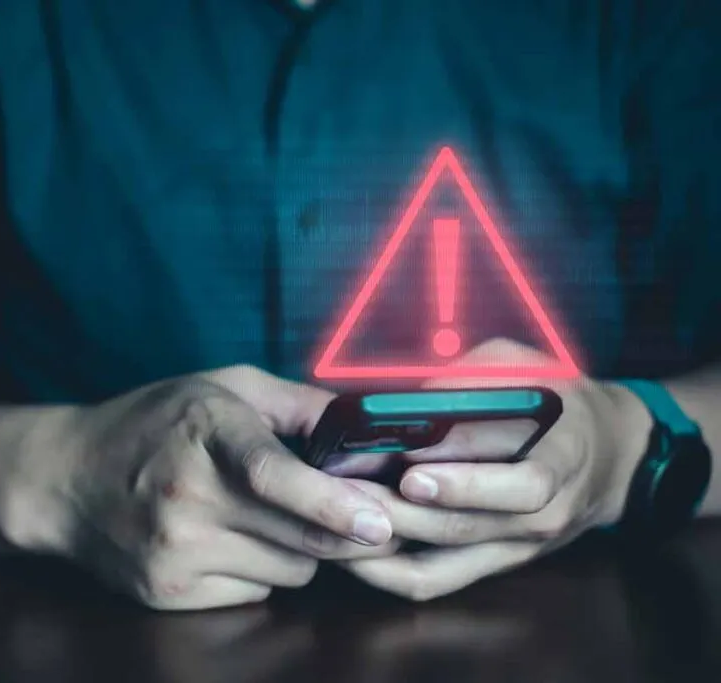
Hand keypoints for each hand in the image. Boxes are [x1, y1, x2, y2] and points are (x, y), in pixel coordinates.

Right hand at [0, 365, 398, 609]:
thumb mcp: (222, 388)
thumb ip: (297, 404)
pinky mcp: (167, 592)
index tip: (377, 520)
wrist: (65, 478)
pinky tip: (231, 541)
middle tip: (367, 521)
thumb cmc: (153, 423)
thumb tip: (367, 427)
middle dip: (345, 534)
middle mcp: (186, 495)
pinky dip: (261, 572)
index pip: (272, 474)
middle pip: (299, 538)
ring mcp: (174, 550)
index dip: (330, 501)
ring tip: (268, 517)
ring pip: (288, 572)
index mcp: (204, 431)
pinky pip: (255, 595)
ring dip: (299, 550)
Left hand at [341, 338, 652, 600]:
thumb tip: (410, 403)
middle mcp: (544, 515)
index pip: (517, 483)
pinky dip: (389, 572)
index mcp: (563, 460)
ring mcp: (517, 547)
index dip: (462, 481)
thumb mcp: (523, 368)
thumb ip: (472, 380)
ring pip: (444, 560)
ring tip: (339, 518)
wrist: (609, 455)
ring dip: (387, 544)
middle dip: (403, 513)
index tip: (411, 472)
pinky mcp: (491, 564)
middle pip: (467, 526)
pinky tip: (349, 551)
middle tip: (350, 494)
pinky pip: (436, 580)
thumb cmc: (557, 399)